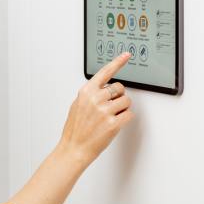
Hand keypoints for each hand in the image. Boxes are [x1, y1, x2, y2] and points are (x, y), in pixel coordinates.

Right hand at [58, 53, 134, 168]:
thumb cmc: (75, 128)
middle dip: (118, 96)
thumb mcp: (77, 105)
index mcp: (86, 92)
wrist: (74, 148)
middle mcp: (95, 99)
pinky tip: (115, 123)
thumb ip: (90, 94)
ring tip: (110, 116)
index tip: (126, 55)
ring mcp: (104, 111)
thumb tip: (103, 88)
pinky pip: (129, 114)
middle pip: (120, 88)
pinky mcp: (113, 123)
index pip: (105, 72)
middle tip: (110, 107)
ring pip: (127, 101)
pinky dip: (125, 118)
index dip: (117, 62)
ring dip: (122, 108)